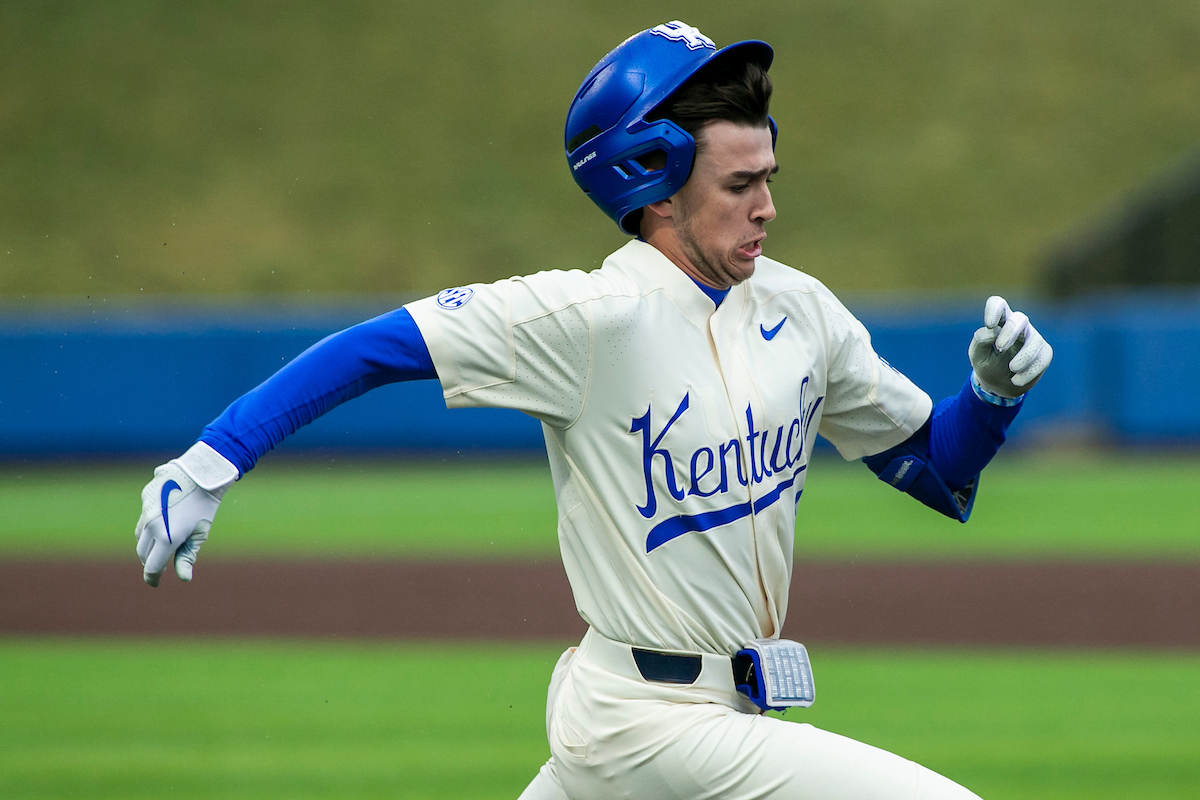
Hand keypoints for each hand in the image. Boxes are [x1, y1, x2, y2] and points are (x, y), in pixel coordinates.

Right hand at [134, 442, 237, 586]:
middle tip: (160, 565)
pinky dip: (149, 525)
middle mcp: (152, 525)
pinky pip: (143, 517)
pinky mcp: (145, 498)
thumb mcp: (200, 533)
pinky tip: (163, 520)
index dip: (153, 578)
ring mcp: (146, 510)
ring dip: (147, 544)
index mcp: (167, 538)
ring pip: (140, 535)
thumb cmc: (205, 505)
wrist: (201, 473)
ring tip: (161, 544)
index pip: (152, 567)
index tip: (155, 583)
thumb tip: (184, 578)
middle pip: (143, 553)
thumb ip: (188, 557)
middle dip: (150, 561)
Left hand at [968, 296, 1052, 398]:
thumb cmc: (986, 364)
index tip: (989, 325)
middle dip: (1011, 331)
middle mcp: (1017, 326)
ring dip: (1024, 356)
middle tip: (1000, 347)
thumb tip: (993, 331)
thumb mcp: (977, 355)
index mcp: (998, 322)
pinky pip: (1043, 357)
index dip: (995, 309)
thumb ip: (980, 340)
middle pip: (1020, 318)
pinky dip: (1030, 370)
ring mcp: (1033, 338)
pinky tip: (1017, 380)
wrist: (998, 385)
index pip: (998, 304)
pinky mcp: (1044, 352)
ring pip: (1035, 340)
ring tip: (1012, 369)